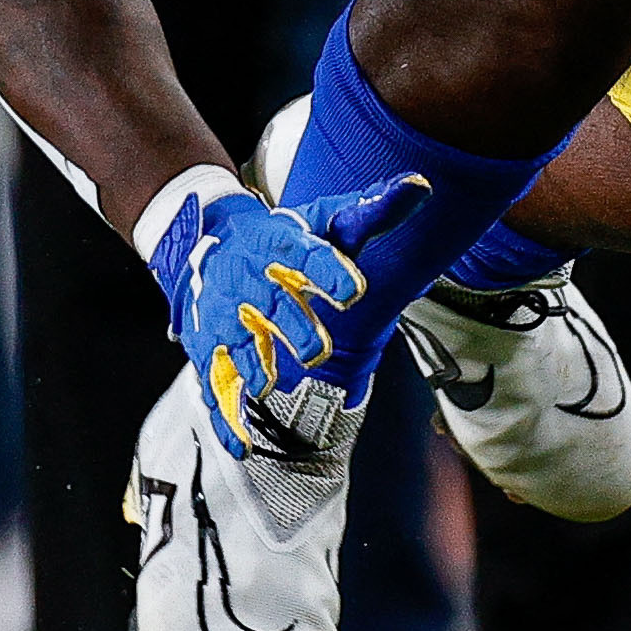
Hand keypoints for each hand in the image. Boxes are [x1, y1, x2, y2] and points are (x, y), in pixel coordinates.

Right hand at [143, 176, 406, 456]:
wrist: (208, 240)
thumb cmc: (281, 237)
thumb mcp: (323, 220)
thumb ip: (372, 211)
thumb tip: (422, 186)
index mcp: (283, 247)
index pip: (307, 255)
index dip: (329, 271)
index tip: (354, 289)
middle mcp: (252, 281)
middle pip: (274, 305)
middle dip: (294, 327)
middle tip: (317, 351)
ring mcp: (229, 317)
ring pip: (239, 343)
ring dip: (254, 364)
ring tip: (270, 385)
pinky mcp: (212, 348)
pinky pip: (218, 385)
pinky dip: (227, 417)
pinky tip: (242, 444)